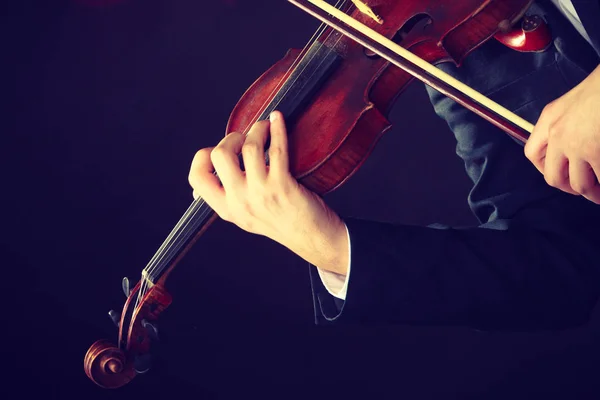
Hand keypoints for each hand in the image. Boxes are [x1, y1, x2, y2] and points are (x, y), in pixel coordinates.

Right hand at [188, 111, 348, 274]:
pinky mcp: (282, 185)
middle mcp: (240, 201)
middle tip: (245, 138)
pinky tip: (277, 121)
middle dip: (232, 138)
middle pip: (220, 155)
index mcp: (227, 209)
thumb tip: (201, 186)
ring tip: (264, 128)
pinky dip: (277, 129)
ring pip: (249, 147)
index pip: (197, 178)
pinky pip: (276, 148)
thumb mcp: (245, 217)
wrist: (312, 238)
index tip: (217, 148)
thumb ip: (227, 199)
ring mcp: (261, 193)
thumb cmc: (282, 223)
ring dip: (257, 130)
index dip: (203, 157)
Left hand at [525, 65, 599, 203]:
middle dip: (570, 188)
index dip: (544, 168)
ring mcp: (578, 146)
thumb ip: (566, 122)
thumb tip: (572, 145)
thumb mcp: (574, 100)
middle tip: (585, 190)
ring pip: (580, 184)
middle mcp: (558, 135)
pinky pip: (599, 178)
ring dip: (592, 193)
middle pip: (553, 178)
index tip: (560, 173)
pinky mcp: (596, 152)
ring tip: (599, 195)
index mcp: (550, 119)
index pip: (532, 153)